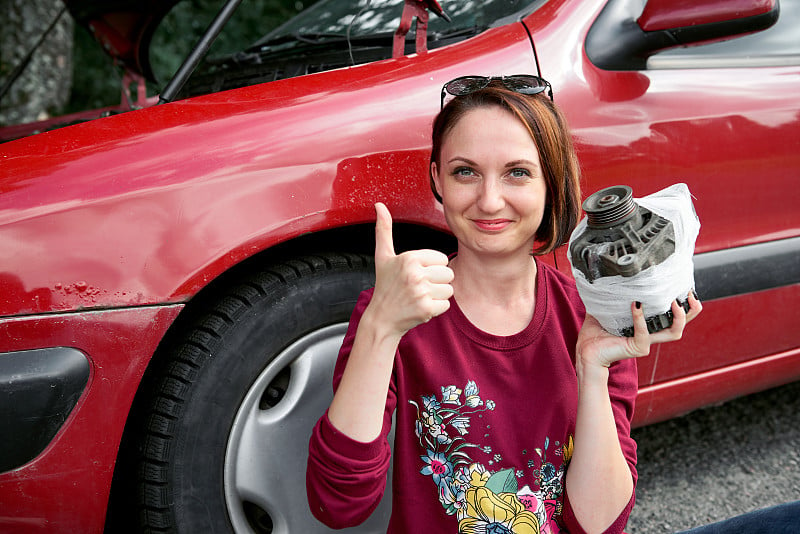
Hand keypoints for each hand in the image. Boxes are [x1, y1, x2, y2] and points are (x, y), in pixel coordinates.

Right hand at [369, 203, 453, 336]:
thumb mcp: (383, 256)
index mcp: (409, 258)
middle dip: (436, 282)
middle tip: (418, 288)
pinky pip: (446, 305)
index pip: (442, 259)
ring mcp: (421, 292)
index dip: (432, 268)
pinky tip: (421, 307)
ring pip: (449, 290)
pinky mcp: (426, 309)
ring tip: (420, 297)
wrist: (381, 318)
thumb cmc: (385, 286)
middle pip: (448, 274)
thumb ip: (384, 230)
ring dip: (437, 296)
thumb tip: (379, 205)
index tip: (416, 275)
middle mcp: (415, 274)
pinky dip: (436, 309)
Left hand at [577, 292, 702, 368]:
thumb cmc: (595, 332)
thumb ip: (612, 295)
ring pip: (674, 333)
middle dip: (692, 310)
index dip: (684, 303)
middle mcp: (651, 334)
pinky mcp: (636, 347)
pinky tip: (636, 305)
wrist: (586, 351)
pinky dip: (641, 318)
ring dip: (678, 317)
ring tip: (674, 302)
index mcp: (647, 325)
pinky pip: (644, 332)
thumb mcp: (606, 308)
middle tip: (690, 294)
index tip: (685, 287)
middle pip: (681, 325)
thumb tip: (609, 274)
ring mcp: (645, 342)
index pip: (673, 315)